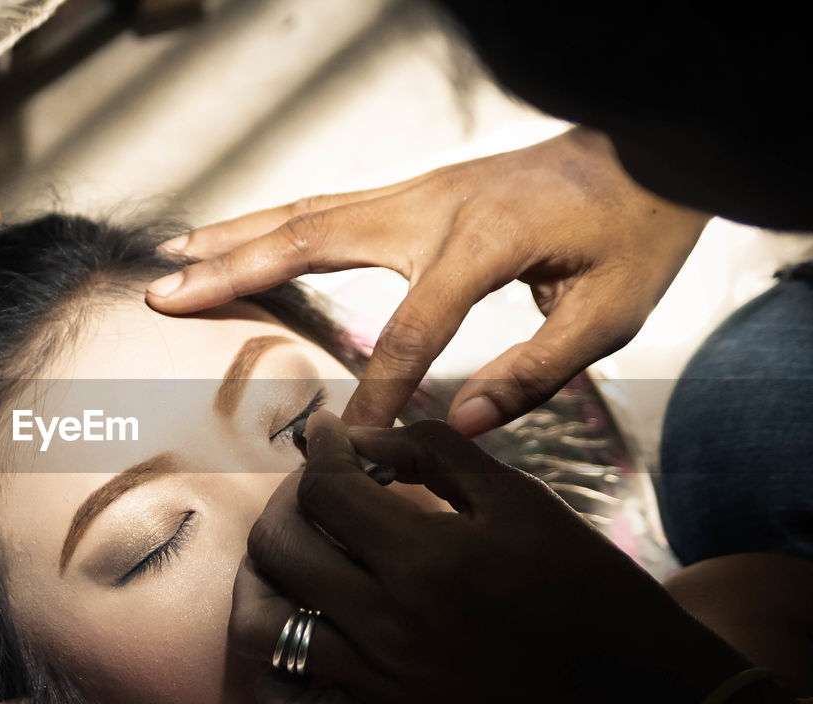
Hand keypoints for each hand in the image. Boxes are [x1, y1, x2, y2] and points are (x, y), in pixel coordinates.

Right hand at [148, 129, 709, 432]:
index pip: (406, 333)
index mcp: (479, 244)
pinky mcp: (416, 190)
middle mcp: (430, 207)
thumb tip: (453, 428)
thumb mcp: (606, 315)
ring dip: (235, 235)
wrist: (647, 150)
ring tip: (173, 256)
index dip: (374, 394)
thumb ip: (531, 375)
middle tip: (165, 296)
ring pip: (305, 212)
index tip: (346, 444)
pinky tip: (240, 236)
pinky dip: (272, 221)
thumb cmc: (633, 234)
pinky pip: (327, 204)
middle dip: (230, 271)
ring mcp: (416, 190)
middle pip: (309, 239)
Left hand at [229, 411, 746, 703]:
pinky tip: (299, 630)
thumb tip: (361, 436)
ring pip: (262, 625)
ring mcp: (378, 678)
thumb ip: (433, 450)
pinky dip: (278, 670)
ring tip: (297, 550)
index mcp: (422, 559)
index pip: (325, 491)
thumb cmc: (580, 579)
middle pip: (279, 548)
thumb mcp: (517, 495)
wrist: (624, 684)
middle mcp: (385, 622)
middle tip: (319, 486)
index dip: (320, 449)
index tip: (327, 433)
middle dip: (287, 501)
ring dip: (264, 577)